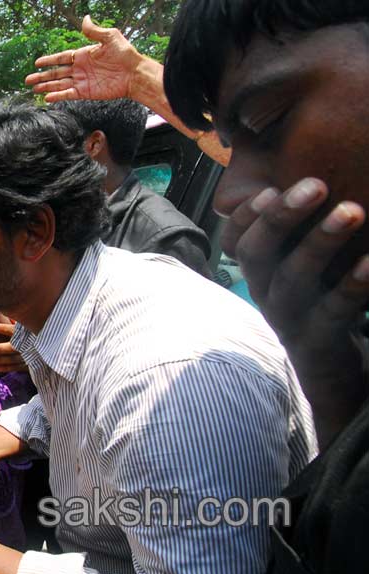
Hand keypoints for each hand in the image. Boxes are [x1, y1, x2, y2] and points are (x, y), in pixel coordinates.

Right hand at [25, 15, 144, 103]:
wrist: (134, 74)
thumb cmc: (125, 54)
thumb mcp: (110, 37)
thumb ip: (94, 31)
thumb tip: (85, 18)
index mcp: (83, 55)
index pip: (61, 58)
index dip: (49, 60)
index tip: (37, 63)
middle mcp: (80, 69)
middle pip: (56, 73)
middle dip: (42, 76)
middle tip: (28, 79)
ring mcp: (82, 81)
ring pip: (59, 84)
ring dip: (46, 86)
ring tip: (33, 89)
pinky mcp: (86, 93)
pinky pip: (68, 94)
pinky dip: (58, 96)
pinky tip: (47, 97)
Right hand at [225, 179, 368, 443]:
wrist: (333, 375)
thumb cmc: (321, 305)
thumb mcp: (302, 268)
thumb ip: (296, 235)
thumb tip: (312, 181)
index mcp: (260, 273)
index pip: (236, 241)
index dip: (245, 216)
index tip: (269, 189)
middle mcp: (266, 293)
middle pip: (258, 252)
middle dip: (281, 216)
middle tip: (316, 185)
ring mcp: (290, 318)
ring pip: (294, 277)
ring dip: (320, 241)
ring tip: (352, 210)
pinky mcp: (319, 340)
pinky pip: (334, 310)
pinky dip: (353, 285)